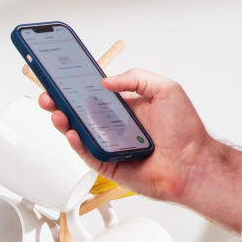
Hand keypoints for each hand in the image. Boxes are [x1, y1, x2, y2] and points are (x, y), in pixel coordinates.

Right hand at [38, 68, 213, 203]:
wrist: (192, 164)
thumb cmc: (185, 131)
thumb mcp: (166, 89)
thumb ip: (136, 78)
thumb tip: (106, 81)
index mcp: (126, 107)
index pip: (93, 94)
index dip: (76, 86)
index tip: (61, 77)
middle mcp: (114, 126)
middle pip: (80, 113)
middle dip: (61, 103)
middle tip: (49, 95)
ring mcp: (109, 145)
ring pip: (79, 133)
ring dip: (64, 122)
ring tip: (57, 113)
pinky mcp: (108, 165)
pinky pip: (87, 154)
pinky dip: (77, 144)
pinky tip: (73, 133)